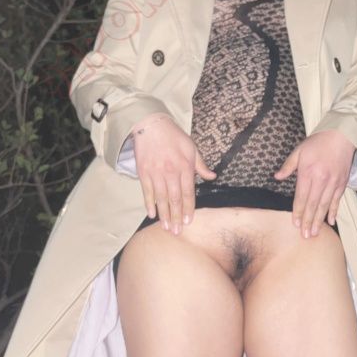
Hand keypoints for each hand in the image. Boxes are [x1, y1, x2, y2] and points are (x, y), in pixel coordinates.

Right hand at [131, 114, 215, 233]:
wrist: (151, 125)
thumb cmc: (173, 136)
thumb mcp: (192, 148)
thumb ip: (201, 165)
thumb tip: (213, 177)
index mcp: (185, 167)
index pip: (188, 192)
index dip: (188, 208)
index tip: (188, 221)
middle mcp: (170, 172)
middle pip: (174, 199)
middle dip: (176, 217)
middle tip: (177, 232)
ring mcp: (156, 173)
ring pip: (161, 198)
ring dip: (164, 215)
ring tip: (166, 228)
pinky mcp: (143, 172)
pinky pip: (147, 192)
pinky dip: (149, 204)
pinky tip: (152, 214)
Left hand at [274, 130, 354, 237]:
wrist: (342, 135)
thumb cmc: (318, 142)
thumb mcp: (299, 151)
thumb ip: (288, 166)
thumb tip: (276, 177)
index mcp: (308, 172)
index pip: (301, 196)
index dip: (298, 211)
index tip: (295, 224)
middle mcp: (321, 180)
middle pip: (312, 204)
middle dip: (307, 221)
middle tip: (304, 236)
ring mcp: (333, 183)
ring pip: (324, 205)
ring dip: (319, 220)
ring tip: (314, 233)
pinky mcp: (342, 183)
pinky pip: (337, 200)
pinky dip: (333, 211)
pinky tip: (331, 222)